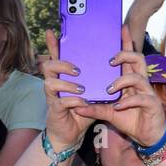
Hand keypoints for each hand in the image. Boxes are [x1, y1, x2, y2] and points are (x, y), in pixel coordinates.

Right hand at [39, 30, 95, 150]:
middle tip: (78, 69)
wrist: (70, 133)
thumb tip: (117, 59)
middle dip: (62, 64)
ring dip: (67, 84)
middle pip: (48, 65)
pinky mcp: (55, 110)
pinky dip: (73, 101)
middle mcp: (55, 83)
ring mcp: (52, 97)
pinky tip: (83, 102)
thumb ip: (101, 77)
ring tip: (82, 88)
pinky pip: (60, 102)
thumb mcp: (94, 90)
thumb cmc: (82, 108)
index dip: (53, 44)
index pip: (57, 56)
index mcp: (64, 76)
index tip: (53, 31)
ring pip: (50, 82)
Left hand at [73, 26, 165, 147]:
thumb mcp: (110, 113)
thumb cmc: (132, 120)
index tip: (121, 29)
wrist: (149, 137)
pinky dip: (127, 101)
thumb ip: (96, 108)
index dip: (127, 43)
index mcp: (131, 81)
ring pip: (138, 77)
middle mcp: (141, 83)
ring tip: (109, 89)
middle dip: (125, 55)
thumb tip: (77, 106)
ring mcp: (148, 93)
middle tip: (110, 61)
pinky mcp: (152, 104)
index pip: (130, 58)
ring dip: (122, 81)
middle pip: (138, 60)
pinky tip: (118, 106)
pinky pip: (141, 98)